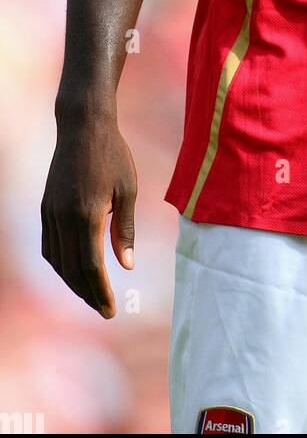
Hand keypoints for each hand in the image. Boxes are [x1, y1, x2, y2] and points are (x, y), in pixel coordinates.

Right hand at [41, 117, 137, 317]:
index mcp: (88, 214)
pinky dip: (61, 264)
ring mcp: (51, 213)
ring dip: (73, 282)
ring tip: (91, 295)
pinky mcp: (46, 208)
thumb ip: (124, 230)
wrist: (82, 126)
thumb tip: (126, 266)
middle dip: (88, 294)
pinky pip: (50, 246)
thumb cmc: (112, 155)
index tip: (111, 310)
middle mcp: (64, 218)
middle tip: (104, 310)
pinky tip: (74, 271)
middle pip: (72, 269)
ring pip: (58, 261)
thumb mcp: (128, 190)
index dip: (100, 292)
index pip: (91, 266)